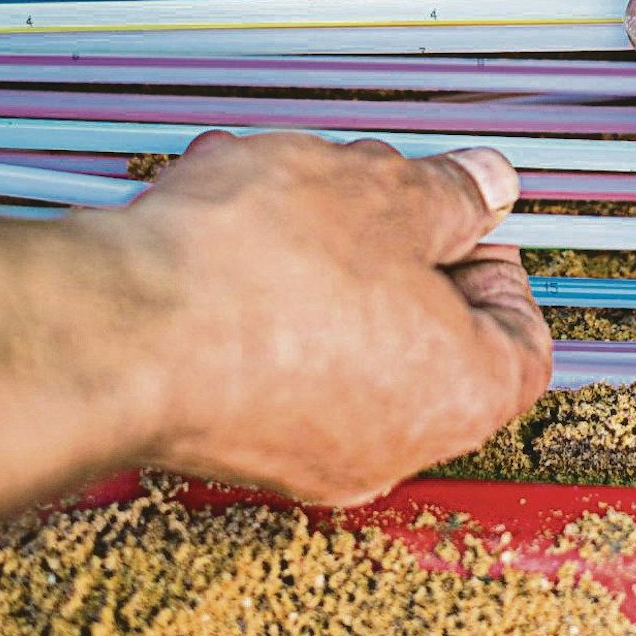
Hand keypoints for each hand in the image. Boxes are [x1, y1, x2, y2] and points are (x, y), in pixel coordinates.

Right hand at [80, 132, 550, 503]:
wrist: (113, 330)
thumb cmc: (257, 277)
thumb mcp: (383, 193)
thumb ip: (449, 192)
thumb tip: (480, 187)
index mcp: (461, 395)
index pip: (522, 340)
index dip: (497, 262)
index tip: (462, 213)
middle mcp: (387, 446)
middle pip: (423, 333)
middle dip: (389, 241)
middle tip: (361, 186)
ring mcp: (300, 450)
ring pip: (335, 334)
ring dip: (312, 252)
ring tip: (271, 185)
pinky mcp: (224, 434)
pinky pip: (265, 353)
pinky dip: (254, 287)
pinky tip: (216, 220)